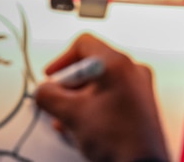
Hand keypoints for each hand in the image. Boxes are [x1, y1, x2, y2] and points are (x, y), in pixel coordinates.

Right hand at [34, 33, 168, 161]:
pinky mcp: (141, 105)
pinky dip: (95, 105)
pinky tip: (84, 125)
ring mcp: (140, 88)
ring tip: (68, 119)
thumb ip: (49, 96)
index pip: (84, 44)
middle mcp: (133, 71)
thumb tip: (41, 91)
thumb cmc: (117, 140)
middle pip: (91, 65)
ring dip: (79, 99)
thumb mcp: (71, 114)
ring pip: (101, 83)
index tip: (52, 77)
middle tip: (58, 101)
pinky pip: (112, 95)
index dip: (62, 60)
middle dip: (69, 86)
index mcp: (118, 64)